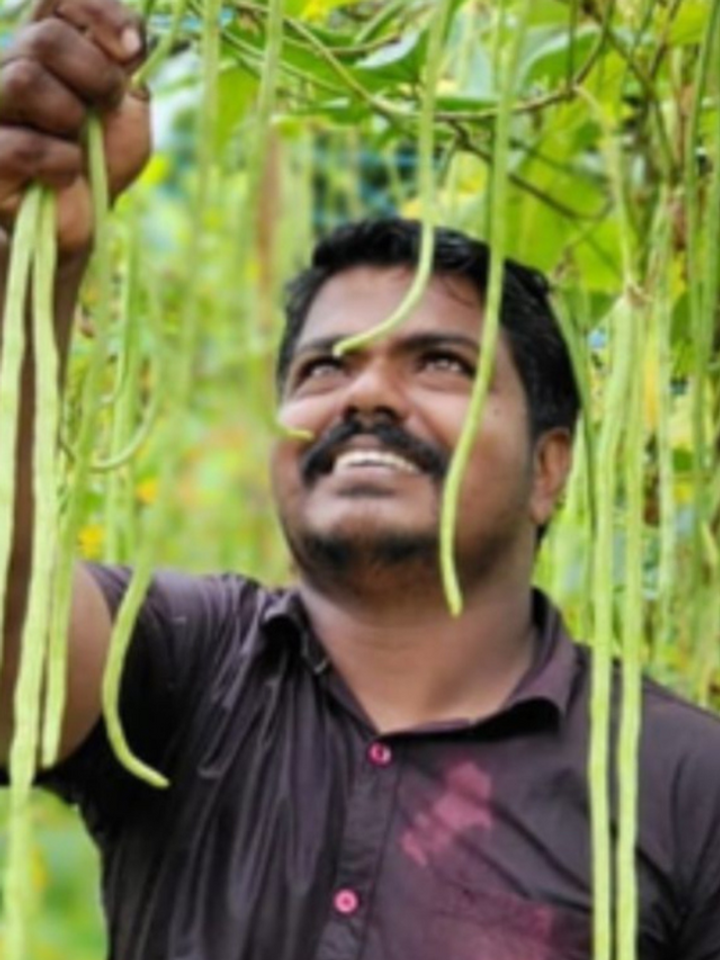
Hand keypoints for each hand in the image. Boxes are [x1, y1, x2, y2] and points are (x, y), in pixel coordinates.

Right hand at [0, 0, 150, 254]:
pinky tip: (63, 178)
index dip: (99, 11)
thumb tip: (129, 40)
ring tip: (79, 146)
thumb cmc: (102, 161)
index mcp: (46, 49)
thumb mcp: (128, 112)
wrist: (83, 221)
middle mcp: (9, 68)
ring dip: (71, 119)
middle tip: (108, 108)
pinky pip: (24, 146)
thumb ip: (127, 70)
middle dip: (96, 76)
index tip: (133, 50)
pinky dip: (61, 165)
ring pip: (24, 80)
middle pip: (45, 38)